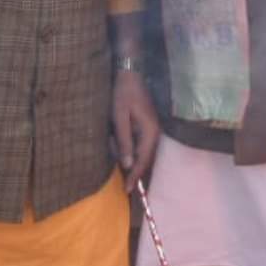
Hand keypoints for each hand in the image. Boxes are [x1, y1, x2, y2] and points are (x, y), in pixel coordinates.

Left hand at [111, 64, 160, 186]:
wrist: (130, 74)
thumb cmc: (123, 94)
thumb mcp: (119, 118)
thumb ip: (124, 141)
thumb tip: (127, 165)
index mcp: (150, 132)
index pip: (142, 160)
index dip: (134, 176)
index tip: (127, 190)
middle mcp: (155, 133)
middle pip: (144, 159)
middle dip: (129, 165)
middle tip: (114, 155)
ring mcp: (152, 130)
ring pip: (139, 152)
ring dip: (124, 151)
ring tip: (111, 136)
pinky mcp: (146, 127)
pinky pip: (137, 143)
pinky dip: (127, 145)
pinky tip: (116, 137)